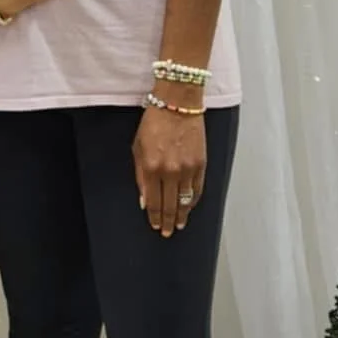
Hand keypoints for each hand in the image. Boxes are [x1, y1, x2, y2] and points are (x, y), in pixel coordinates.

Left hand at [133, 105, 205, 237]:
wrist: (178, 105)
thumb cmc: (154, 122)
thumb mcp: (137, 148)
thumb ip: (140, 176)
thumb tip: (144, 200)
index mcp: (151, 168)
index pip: (153, 201)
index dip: (154, 217)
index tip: (154, 226)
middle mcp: (170, 172)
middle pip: (169, 205)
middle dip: (167, 221)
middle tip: (167, 232)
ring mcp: (187, 169)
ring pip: (185, 201)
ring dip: (182, 215)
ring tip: (179, 225)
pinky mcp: (201, 164)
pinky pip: (197, 189)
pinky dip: (193, 201)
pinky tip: (189, 207)